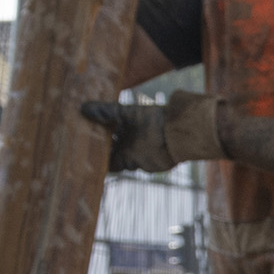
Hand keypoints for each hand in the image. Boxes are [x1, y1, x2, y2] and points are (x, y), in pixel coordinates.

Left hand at [80, 92, 225, 173]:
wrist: (190, 130)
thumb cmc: (156, 124)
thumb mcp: (128, 113)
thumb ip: (107, 112)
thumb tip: (83, 108)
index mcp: (127, 157)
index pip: (110, 165)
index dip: (104, 158)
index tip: (99, 149)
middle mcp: (140, 164)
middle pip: (125, 161)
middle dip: (121, 150)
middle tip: (116, 137)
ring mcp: (156, 164)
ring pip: (141, 158)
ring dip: (138, 149)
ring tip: (136, 134)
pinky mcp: (169, 160)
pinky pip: (156, 156)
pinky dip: (152, 149)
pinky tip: (154, 137)